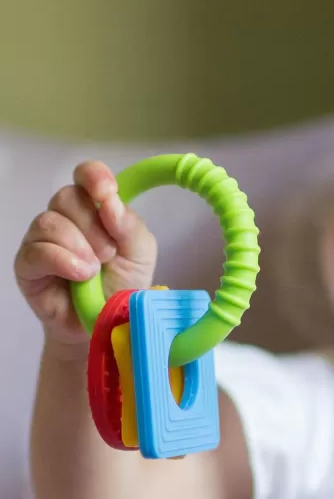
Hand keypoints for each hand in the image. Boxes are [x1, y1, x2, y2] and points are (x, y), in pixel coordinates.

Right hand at [14, 160, 157, 348]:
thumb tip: (109, 201)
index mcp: (96, 209)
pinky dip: (62, 261)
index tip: (106, 192)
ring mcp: (44, 239)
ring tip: (94, 270)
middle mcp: (67, 217)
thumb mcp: (140, 252)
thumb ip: (129, 225)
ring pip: (50, 221)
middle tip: (109, 254)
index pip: (86, 175)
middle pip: (67, 197)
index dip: (94, 176)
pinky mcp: (28, 264)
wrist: (106, 323)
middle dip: (93, 226)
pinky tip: (80, 275)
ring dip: (79, 246)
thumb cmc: (123, 284)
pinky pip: (38, 250)